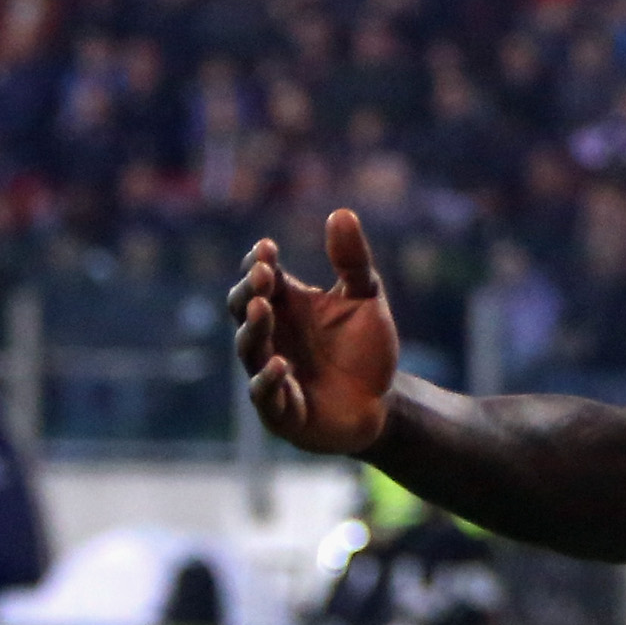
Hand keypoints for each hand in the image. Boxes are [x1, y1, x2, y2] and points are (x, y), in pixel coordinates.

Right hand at [230, 208, 400, 455]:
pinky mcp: (281, 411)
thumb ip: (353, 262)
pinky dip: (269, 380)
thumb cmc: (364, 350)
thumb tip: (342, 213)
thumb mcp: (365, 300)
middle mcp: (270, 336)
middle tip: (263, 274)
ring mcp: (270, 373)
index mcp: (284, 305)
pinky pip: (265, 395)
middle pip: (243, 307)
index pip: (259, 277)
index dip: (259, 263)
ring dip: (254, 328)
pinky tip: (281, 363)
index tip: (268, 248)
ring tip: (263, 307)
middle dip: (250, 290)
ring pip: (248, 348)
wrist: (381, 404)